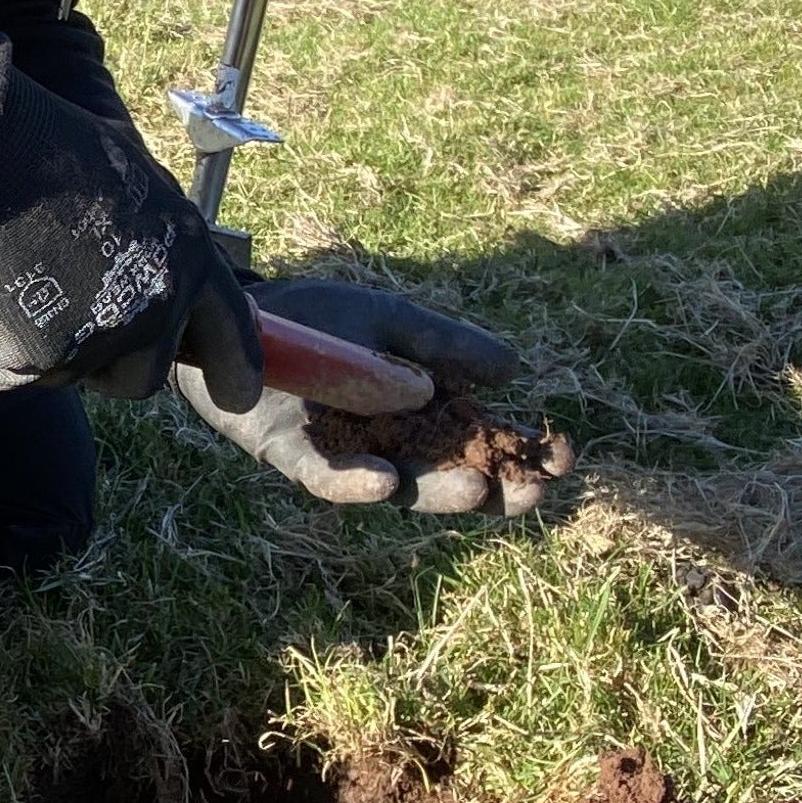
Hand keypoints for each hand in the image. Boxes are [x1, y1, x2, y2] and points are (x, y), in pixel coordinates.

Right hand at [0, 80, 264, 412]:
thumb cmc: (46, 147)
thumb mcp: (132, 175)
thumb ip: (162, 235)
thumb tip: (177, 276)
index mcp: (188, 257)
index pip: (233, 338)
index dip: (236, 373)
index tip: (236, 396)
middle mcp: (153, 306)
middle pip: (143, 377)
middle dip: (115, 363)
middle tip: (74, 318)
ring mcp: (94, 340)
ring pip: (74, 375)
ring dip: (50, 347)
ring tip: (19, 279)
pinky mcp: (32, 361)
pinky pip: (12, 373)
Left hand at [178, 279, 562, 515]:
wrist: (238, 309)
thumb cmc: (316, 319)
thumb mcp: (391, 321)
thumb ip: (445, 345)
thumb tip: (513, 369)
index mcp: (417, 415)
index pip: (479, 447)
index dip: (521, 458)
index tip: (563, 458)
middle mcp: (384, 444)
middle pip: (446, 480)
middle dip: (493, 491)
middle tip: (534, 493)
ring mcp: (339, 454)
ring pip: (395, 488)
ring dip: (435, 493)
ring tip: (476, 489)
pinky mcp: (288, 453)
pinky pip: (323, 477)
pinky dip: (352, 482)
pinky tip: (384, 479)